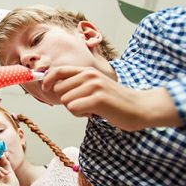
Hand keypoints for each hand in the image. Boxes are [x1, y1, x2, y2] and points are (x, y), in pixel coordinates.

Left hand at [42, 66, 180, 130]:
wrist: (140, 107)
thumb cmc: (115, 100)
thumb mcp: (95, 85)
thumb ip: (78, 84)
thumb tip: (54, 87)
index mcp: (87, 71)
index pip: (58, 71)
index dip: (47, 80)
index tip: (45, 88)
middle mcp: (89, 76)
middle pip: (59, 90)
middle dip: (67, 100)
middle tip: (84, 103)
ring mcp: (94, 86)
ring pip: (66, 101)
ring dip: (75, 109)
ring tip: (91, 108)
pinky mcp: (98, 99)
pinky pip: (74, 108)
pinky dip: (81, 114)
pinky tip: (94, 113)